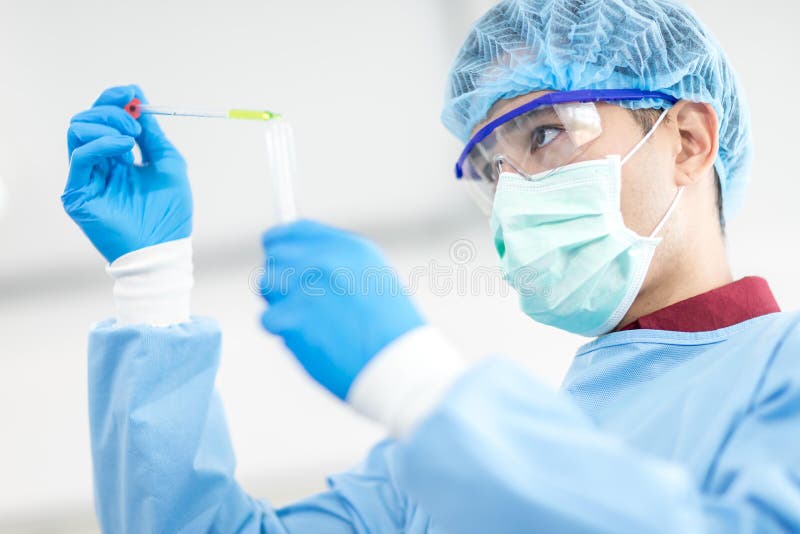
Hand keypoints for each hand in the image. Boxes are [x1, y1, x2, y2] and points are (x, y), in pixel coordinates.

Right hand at [63, 85, 191, 262]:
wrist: (164, 248)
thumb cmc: (169, 212)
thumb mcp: (167, 163)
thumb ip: (152, 134)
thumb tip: (139, 100)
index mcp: (118, 158)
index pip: (105, 119)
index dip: (115, 100)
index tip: (133, 92)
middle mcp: (99, 166)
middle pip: (87, 120)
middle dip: (111, 111)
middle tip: (136, 123)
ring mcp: (86, 178)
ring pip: (77, 131)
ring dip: (105, 124)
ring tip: (131, 137)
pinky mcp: (78, 193)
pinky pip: (80, 157)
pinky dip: (100, 143)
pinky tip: (123, 146)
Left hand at [260, 220, 424, 399]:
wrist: (399, 365)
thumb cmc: (389, 331)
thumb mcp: (372, 279)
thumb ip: (334, 265)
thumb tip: (294, 263)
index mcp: (347, 247)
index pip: (295, 231)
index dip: (282, 245)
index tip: (279, 258)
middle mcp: (323, 259)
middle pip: (275, 255)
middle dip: (281, 279)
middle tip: (297, 304)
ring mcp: (305, 286)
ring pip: (267, 285)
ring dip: (280, 305)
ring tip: (311, 325)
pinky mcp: (291, 317)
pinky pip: (268, 320)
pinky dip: (284, 334)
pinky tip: (312, 342)